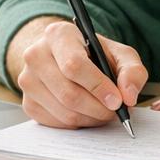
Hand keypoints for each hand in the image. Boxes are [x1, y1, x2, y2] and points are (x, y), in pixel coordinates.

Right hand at [15, 19, 147, 128]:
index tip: (116, 100)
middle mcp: (36, 55)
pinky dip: (78, 124)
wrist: (64, 57)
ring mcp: (27, 80)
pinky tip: (87, 113)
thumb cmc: (93, 54)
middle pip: (68, 93)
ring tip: (104, 111)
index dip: (98, 86)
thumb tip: (129, 95)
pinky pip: (56, 124)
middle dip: (98, 108)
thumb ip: (132, 70)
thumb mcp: (118, 53)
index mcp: (58, 35)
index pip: (74, 65)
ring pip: (64, 112)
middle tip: (115, 111)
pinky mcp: (28, 103)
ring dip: (90, 118)